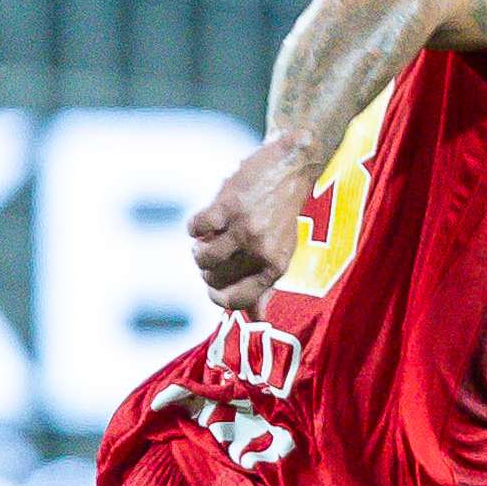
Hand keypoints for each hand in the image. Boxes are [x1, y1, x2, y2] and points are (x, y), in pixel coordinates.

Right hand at [187, 136, 325, 315]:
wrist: (291, 166)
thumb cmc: (282, 213)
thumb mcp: (281, 251)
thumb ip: (265, 285)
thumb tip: (257, 319)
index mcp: (275, 267)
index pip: (237, 301)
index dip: (217, 298)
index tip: (212, 286)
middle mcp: (261, 251)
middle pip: (214, 279)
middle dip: (207, 269)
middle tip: (215, 251)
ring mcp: (244, 228)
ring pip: (202, 258)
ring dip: (198, 249)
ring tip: (208, 237)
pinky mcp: (228, 205)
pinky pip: (195, 229)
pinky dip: (195, 226)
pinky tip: (208, 218)